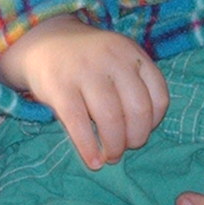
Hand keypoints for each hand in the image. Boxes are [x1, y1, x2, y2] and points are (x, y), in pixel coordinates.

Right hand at [0, 16, 167, 168]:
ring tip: (109, 156)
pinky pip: (79, 124)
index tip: (140, 131)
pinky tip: (93, 161)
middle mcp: (112, 59)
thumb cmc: (89, 61)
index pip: (159, 96)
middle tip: (124, 148)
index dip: (154, 122)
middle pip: (138, 110)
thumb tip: (141, 132)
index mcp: (131, 53)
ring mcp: (85, 71)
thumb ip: (134, 86)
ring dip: (114, 147)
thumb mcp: (117, 60)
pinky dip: (89, 148)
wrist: (44, 43)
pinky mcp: (60, 87)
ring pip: (111, 119)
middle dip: (136, 139)